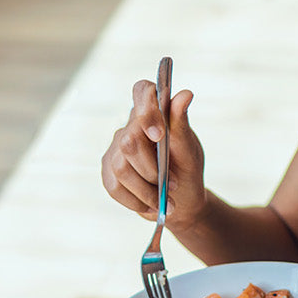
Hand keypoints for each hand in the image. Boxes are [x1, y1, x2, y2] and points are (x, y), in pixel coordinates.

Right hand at [100, 80, 205, 229]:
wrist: (182, 201)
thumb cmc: (187, 170)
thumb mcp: (189, 149)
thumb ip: (181, 123)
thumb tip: (185, 94)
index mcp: (152, 113)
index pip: (141, 92)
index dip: (146, 109)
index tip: (159, 135)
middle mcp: (130, 127)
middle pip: (129, 142)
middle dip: (152, 169)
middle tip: (173, 184)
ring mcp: (115, 150)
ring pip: (121, 168)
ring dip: (147, 191)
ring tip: (165, 201)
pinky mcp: (108, 172)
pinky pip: (115, 187)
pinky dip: (136, 201)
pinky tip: (151, 206)